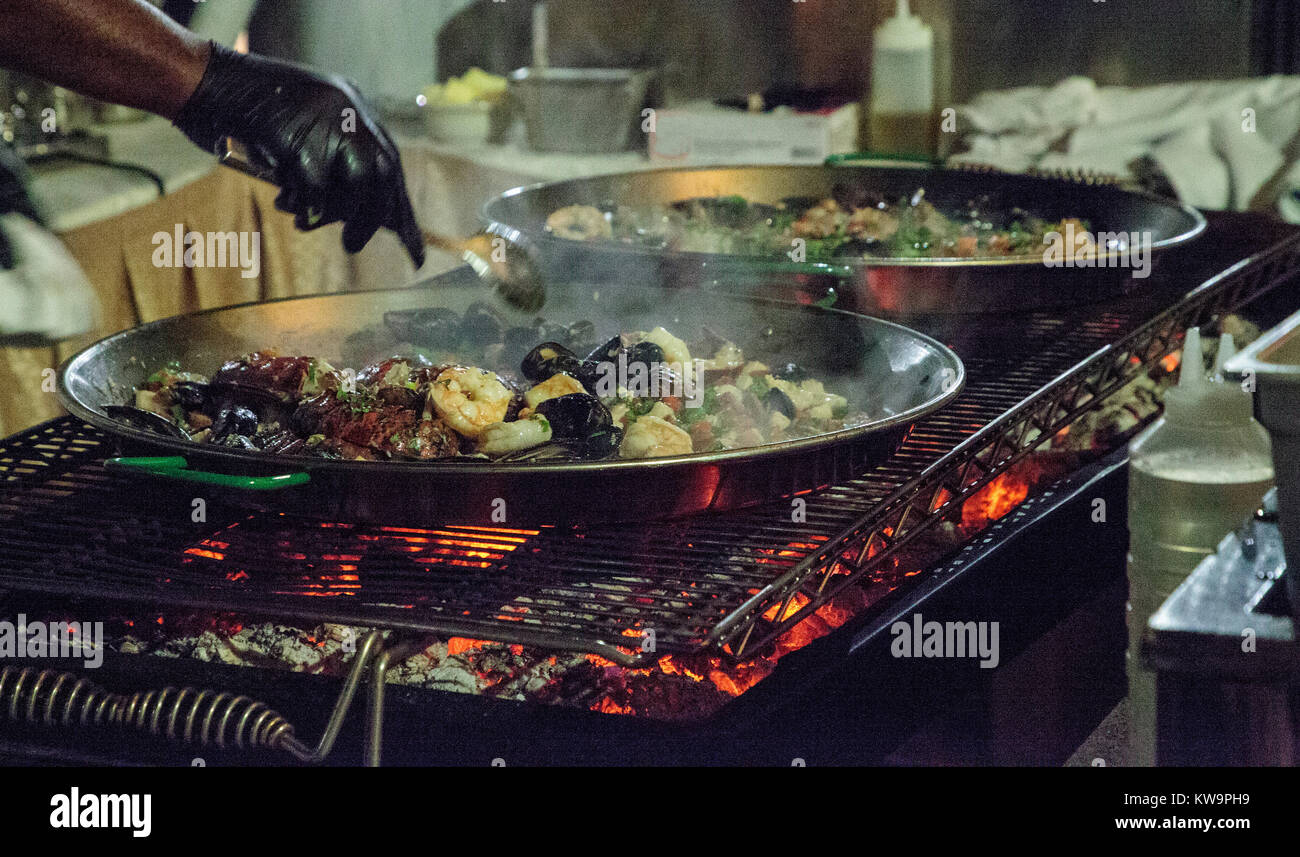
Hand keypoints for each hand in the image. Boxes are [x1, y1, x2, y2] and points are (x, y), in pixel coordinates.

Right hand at [173, 42, 424, 267]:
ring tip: (304, 221)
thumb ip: (332, 159)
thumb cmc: (243, 114)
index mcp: (352, 105)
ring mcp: (326, 120)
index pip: (388, 162)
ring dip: (334, 214)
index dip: (397, 206)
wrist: (202, 82)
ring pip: (356, 184)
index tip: (410, 243)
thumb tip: (365, 211)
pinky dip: (302, 205)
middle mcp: (348, 108)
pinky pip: (315, 190)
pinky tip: (284, 204)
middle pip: (381, 175)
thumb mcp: (301, 130)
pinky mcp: (300, 137)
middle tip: (353, 245)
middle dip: (372, 218)